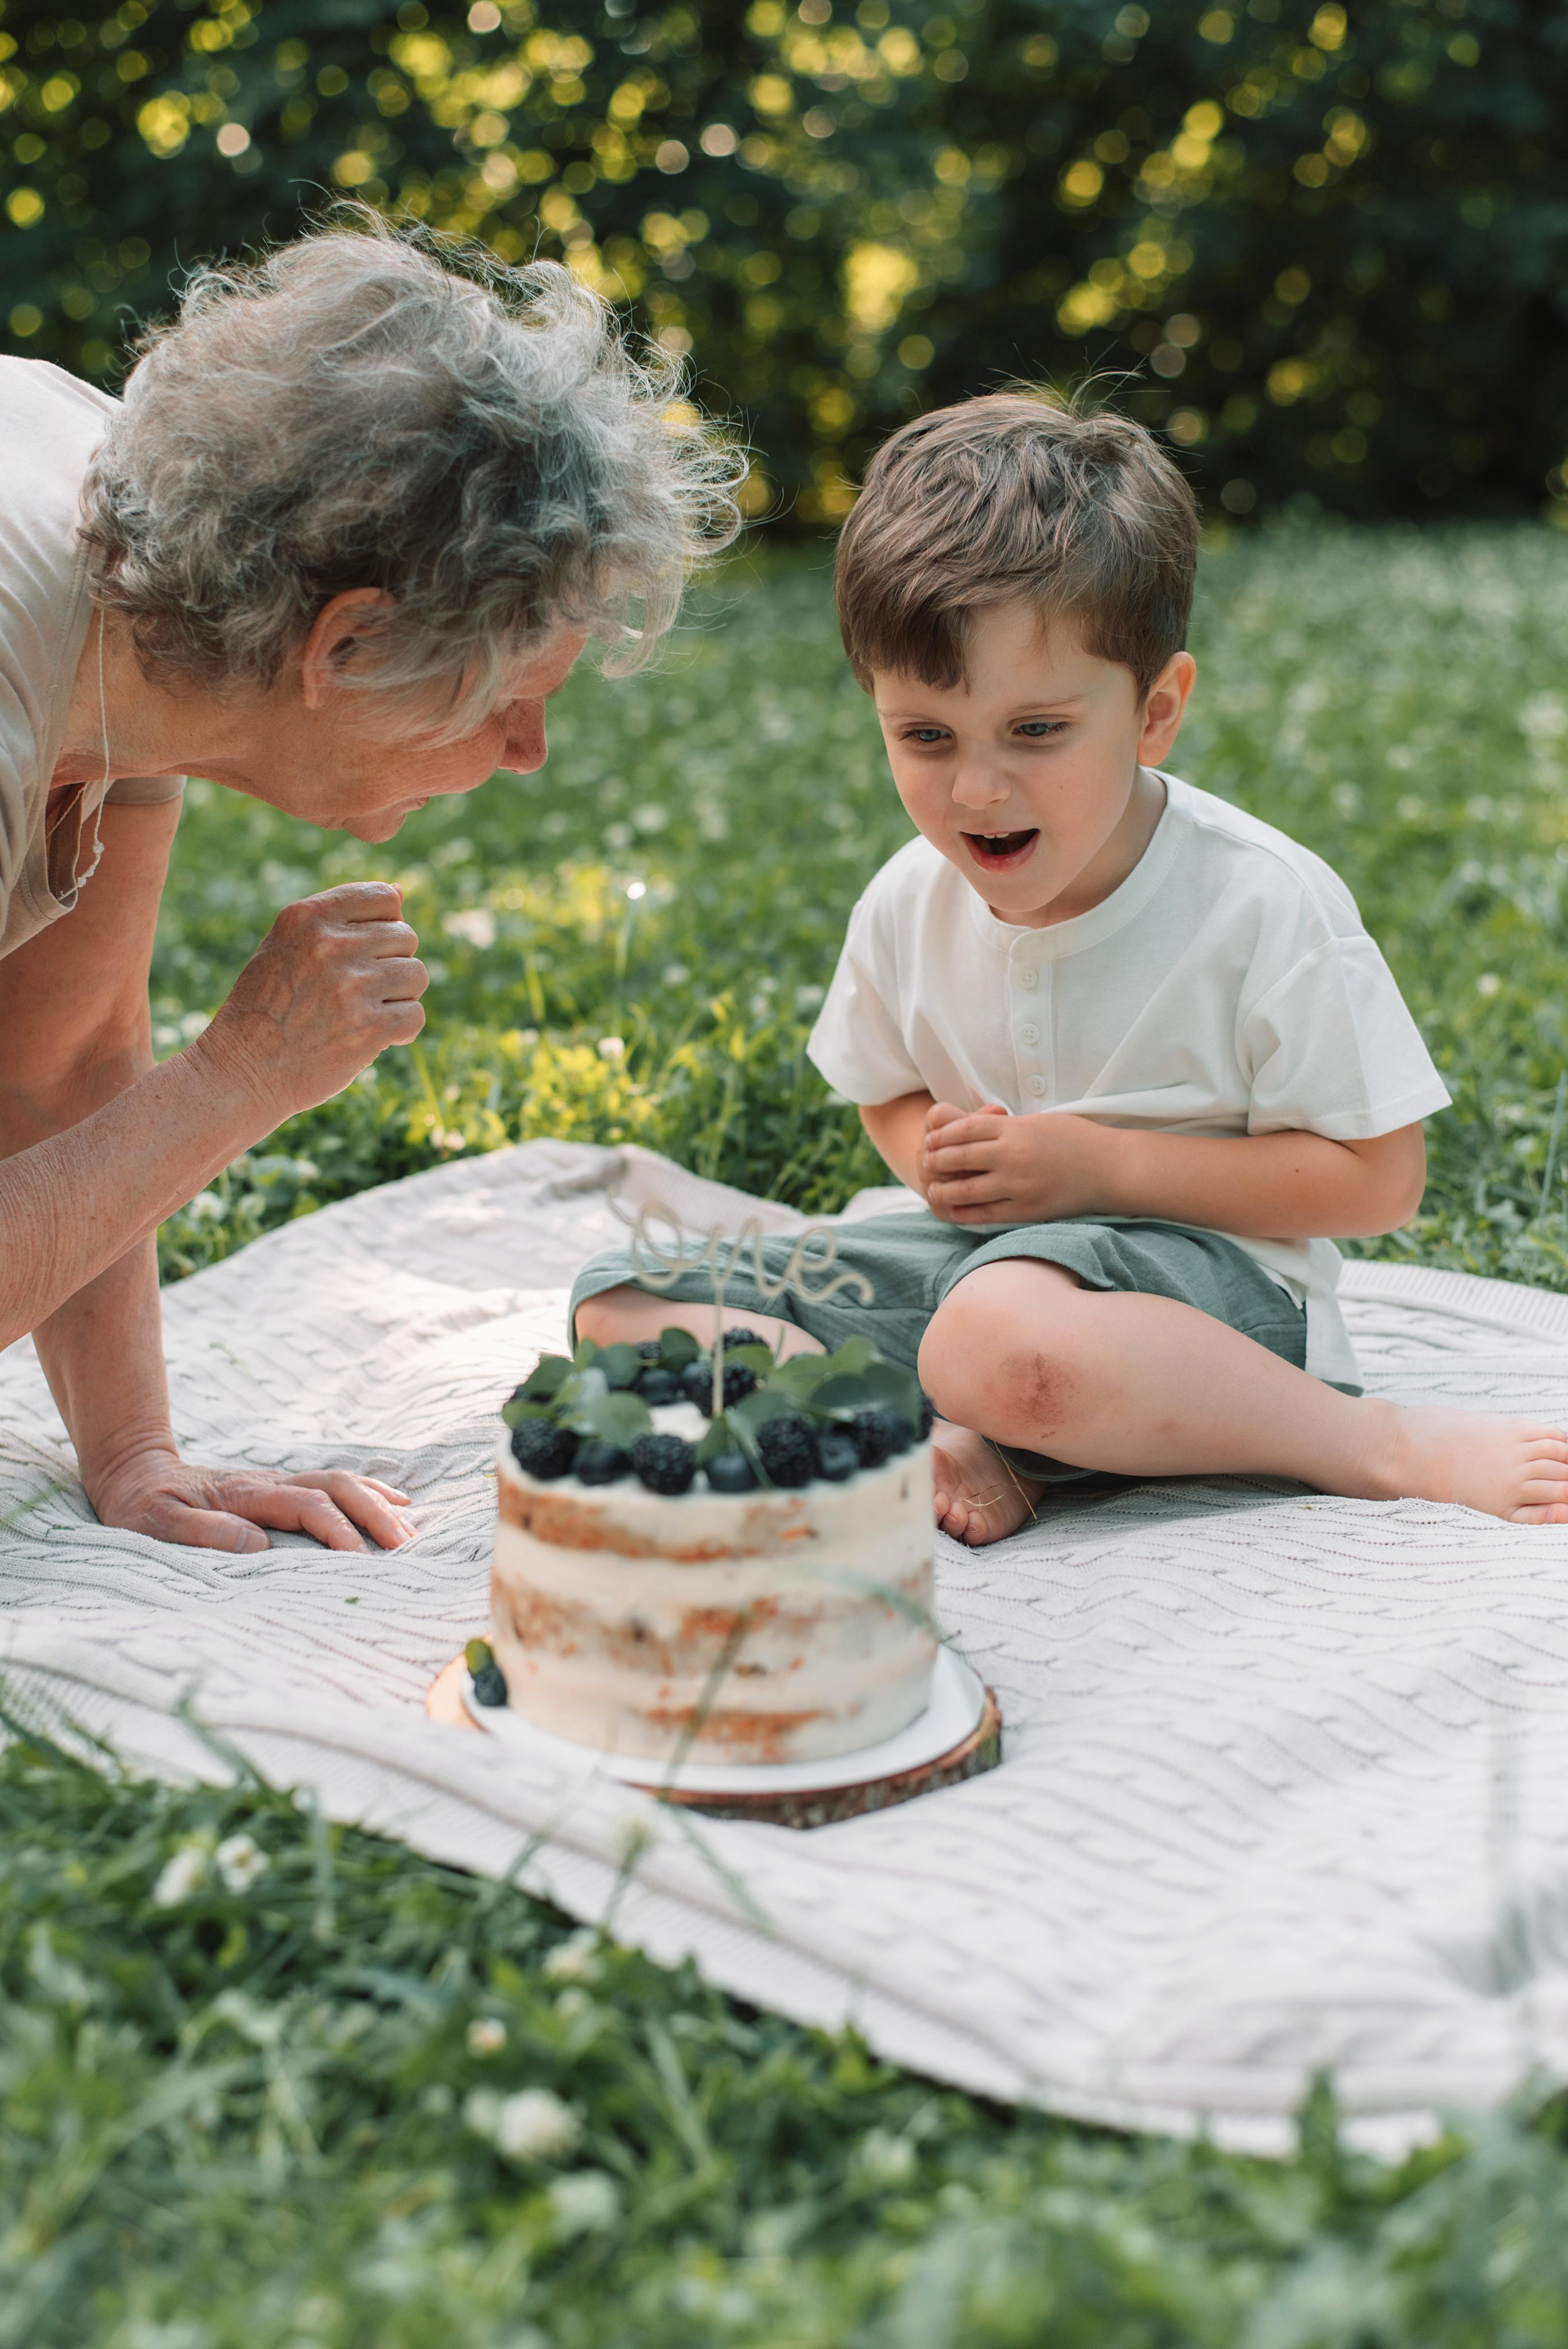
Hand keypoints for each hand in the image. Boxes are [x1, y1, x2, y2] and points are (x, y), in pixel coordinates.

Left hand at [85, 1446, 416, 1553]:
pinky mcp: (280, 1490)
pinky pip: (333, 1485)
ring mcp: (278, 1483)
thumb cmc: (143, 1506)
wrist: (134, 1472)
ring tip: (410, 1529)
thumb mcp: (157, 1524)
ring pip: (340, 1481)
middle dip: (374, 1513)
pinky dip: (368, 1492)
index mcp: (246, 1493)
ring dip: (377, 1502)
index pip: (307, 1506)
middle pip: (337, 1486)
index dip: (337, 1530)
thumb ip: (204, 1533)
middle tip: (405, 1545)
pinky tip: (393, 1503)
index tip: (361, 1560)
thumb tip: (259, 1546)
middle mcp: (270, 1483)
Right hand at [196, 884, 426, 1121]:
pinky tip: (373, 1037)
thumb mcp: (286, 947)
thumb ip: (340, 919)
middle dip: (391, 963)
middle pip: (406, 937)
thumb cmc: (265, 1008)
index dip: (386, 924)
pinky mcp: (370, 1028)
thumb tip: (402, 891)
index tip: (366, 951)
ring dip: (399, 996)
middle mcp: (330, 946)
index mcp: (307, 917)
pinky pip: (415, 1015)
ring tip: (365, 1012)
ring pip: (416, 975)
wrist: (241, 1072)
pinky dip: (401, 1030)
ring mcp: (352, 987)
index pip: (384, 897)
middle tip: (360, 990)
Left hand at [921, 1100, 1114, 1224]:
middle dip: (937, 1160)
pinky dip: (965, 1213)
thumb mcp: (1037, 1121)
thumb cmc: (1076, 1140)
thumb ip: (1003, 1125)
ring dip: (944, 1190)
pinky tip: (953, 1211)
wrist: (1110, 1168)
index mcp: (1015, 1129)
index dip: (942, 1135)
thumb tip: (969, 1126)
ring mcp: (1018, 1185)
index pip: (965, 1129)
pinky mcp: (1027, 1210)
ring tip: (932, 1190)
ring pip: (966, 1189)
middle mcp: (1012, 1156)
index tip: (930, 1139)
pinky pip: (986, 1214)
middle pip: (959, 1157)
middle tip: (924, 1163)